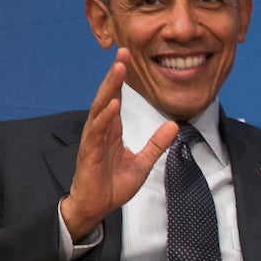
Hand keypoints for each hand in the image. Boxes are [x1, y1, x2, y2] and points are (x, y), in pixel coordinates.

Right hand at [59, 49, 176, 240]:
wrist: (97, 206)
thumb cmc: (113, 184)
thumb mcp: (142, 162)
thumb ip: (156, 144)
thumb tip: (172, 125)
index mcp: (111, 130)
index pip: (116, 98)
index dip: (121, 79)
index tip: (127, 58)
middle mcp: (100, 130)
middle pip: (107, 96)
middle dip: (114, 75)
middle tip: (123, 54)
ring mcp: (93, 140)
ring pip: (100, 108)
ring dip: (109, 89)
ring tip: (118, 70)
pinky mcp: (89, 153)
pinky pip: (96, 132)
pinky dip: (104, 117)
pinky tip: (113, 105)